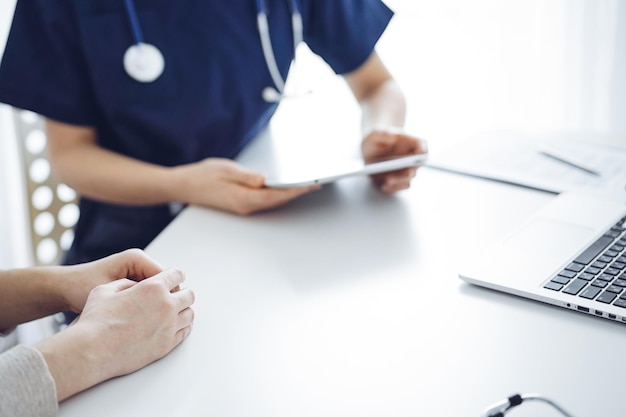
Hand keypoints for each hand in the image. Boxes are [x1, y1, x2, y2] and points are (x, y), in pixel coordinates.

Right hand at [36, 268, 194, 400]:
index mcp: (153, 287)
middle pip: (189, 295)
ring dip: (183, 311)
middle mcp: (166, 305)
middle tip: (175, 296)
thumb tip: (135, 286)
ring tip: (175, 312)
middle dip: (182, 293)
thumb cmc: (95, 320)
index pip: (177, 275)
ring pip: (189, 314)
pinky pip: (184, 332)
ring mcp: (169, 327)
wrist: (92, 350)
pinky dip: (182, 327)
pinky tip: (174, 326)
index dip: (175, 275)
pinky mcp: (167, 345)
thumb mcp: (105, 289)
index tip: (173, 279)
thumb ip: (126, 284)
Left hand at [59, 249, 163, 313]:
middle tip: (154, 322)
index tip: (160, 316)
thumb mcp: (108, 291)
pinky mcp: (134, 282)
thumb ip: (133, 295)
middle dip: (161, 302)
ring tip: (145, 322)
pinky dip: (146, 306)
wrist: (64, 288)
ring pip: (159, 291)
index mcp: (136, 259)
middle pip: (165, 284)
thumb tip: (157, 304)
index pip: (166, 277)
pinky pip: (149, 295)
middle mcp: (140, 263)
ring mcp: (137, 272)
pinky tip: (139, 319)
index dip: (166, 298)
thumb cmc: (80, 287)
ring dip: (153, 305)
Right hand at [171, 158, 319, 214]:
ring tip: (306, 184)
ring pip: (272, 201)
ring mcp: (243, 207)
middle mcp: (246, 206)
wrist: (184, 186)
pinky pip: (264, 200)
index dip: (295, 190)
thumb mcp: (226, 170)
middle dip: (297, 192)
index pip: (276, 195)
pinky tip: (285, 187)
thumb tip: (265, 180)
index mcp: (243, 198)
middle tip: (316, 183)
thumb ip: (247, 176)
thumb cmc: (203, 176)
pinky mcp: (241, 203)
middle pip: (277, 200)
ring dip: (289, 194)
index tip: (311, 185)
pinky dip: (278, 194)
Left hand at [361, 129, 426, 192]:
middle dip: (411, 170)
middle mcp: (410, 158)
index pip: (421, 144)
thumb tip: (391, 135)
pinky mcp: (397, 180)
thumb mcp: (376, 133)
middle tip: (405, 173)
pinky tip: (384, 186)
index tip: (420, 153)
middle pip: (416, 166)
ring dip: (400, 181)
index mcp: (409, 142)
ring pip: (408, 178)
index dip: (423, 149)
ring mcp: (405, 170)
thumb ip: (383, 133)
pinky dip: (393, 187)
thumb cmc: (376, 138)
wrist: (369, 149)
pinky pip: (399, 186)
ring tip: (388, 181)